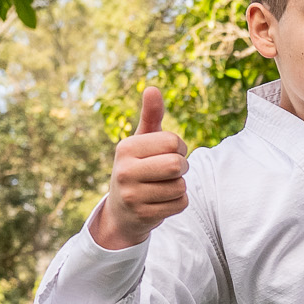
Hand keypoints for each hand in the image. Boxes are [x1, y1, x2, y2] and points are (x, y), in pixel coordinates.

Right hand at [87, 88, 190, 249]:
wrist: (122, 210)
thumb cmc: (138, 167)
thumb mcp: (141, 141)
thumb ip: (151, 116)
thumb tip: (153, 88)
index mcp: (125, 148)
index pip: (173, 142)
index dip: (179, 147)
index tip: (168, 153)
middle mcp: (124, 171)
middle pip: (177, 165)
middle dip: (181, 167)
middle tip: (169, 171)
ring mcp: (132, 195)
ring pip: (180, 186)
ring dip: (179, 186)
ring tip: (163, 187)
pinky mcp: (143, 215)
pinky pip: (180, 204)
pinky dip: (178, 202)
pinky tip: (162, 201)